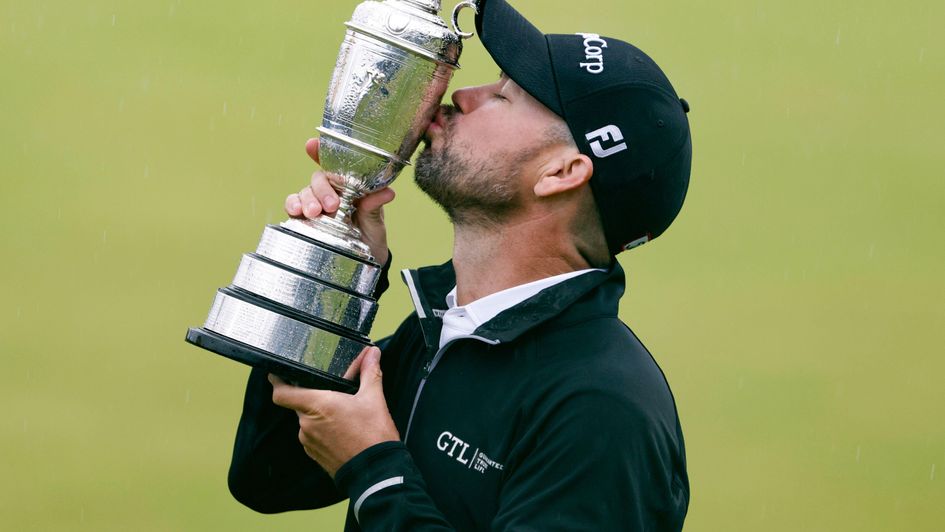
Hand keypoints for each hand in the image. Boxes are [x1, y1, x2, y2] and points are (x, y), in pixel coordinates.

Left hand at [269, 346, 399, 477]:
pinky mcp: (315, 455)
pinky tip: (342, 430)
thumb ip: (370, 373)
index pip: (282, 393)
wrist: (377, 472)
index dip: (276, 382)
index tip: (276, 374)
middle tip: (331, 392)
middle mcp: (307, 424)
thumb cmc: (373, 436)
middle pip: (299, 404)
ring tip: (342, 413)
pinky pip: (313, 436)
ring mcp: (309, 442)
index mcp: (317, 405)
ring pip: (307, 421)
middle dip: (312, 397)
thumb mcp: (373, 399)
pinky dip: (323, 431)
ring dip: (319, 415)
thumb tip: (372, 354)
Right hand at [285, 138, 394, 264]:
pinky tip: (296, 211)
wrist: (365, 262)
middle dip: (322, 189)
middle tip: (332, 205)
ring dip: (307, 199)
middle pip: (319, 179)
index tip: (312, 145)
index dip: (321, 151)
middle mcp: (330, 192)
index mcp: (348, 185)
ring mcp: (316, 205)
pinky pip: (293, 207)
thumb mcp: (377, 222)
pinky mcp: (305, 220)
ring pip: (305, 192)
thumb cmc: (372, 236)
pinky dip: (292, 205)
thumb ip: (375, 206)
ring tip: (315, 212)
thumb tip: (387, 192)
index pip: (334, 164)